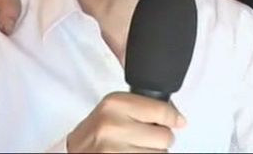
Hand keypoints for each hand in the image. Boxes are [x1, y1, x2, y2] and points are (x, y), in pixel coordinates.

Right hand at [67, 92, 186, 152]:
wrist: (75, 150)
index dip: (173, 117)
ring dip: (153, 152)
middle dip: (160, 138)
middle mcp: (113, 125)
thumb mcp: (115, 108)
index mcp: (114, 104)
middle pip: (165, 136)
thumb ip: (143, 106)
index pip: (161, 111)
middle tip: (146, 137)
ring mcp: (114, 149)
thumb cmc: (97, 130)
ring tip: (135, 147)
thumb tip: (176, 116)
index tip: (177, 121)